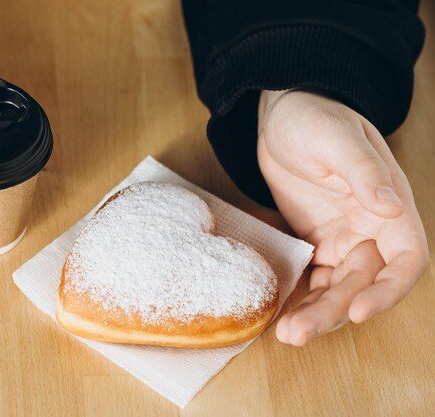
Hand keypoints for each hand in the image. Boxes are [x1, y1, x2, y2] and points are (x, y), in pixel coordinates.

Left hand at [257, 89, 428, 345]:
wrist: (281, 115)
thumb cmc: (315, 117)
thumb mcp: (337, 138)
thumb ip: (364, 172)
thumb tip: (390, 206)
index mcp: (390, 207)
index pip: (405, 259)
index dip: (388, 290)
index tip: (359, 310)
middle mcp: (371, 229)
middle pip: (364, 283)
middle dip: (335, 310)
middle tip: (299, 332)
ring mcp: (342, 238)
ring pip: (338, 287)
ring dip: (317, 313)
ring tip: (288, 335)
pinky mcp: (315, 241)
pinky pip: (314, 278)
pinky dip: (302, 298)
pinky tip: (282, 316)